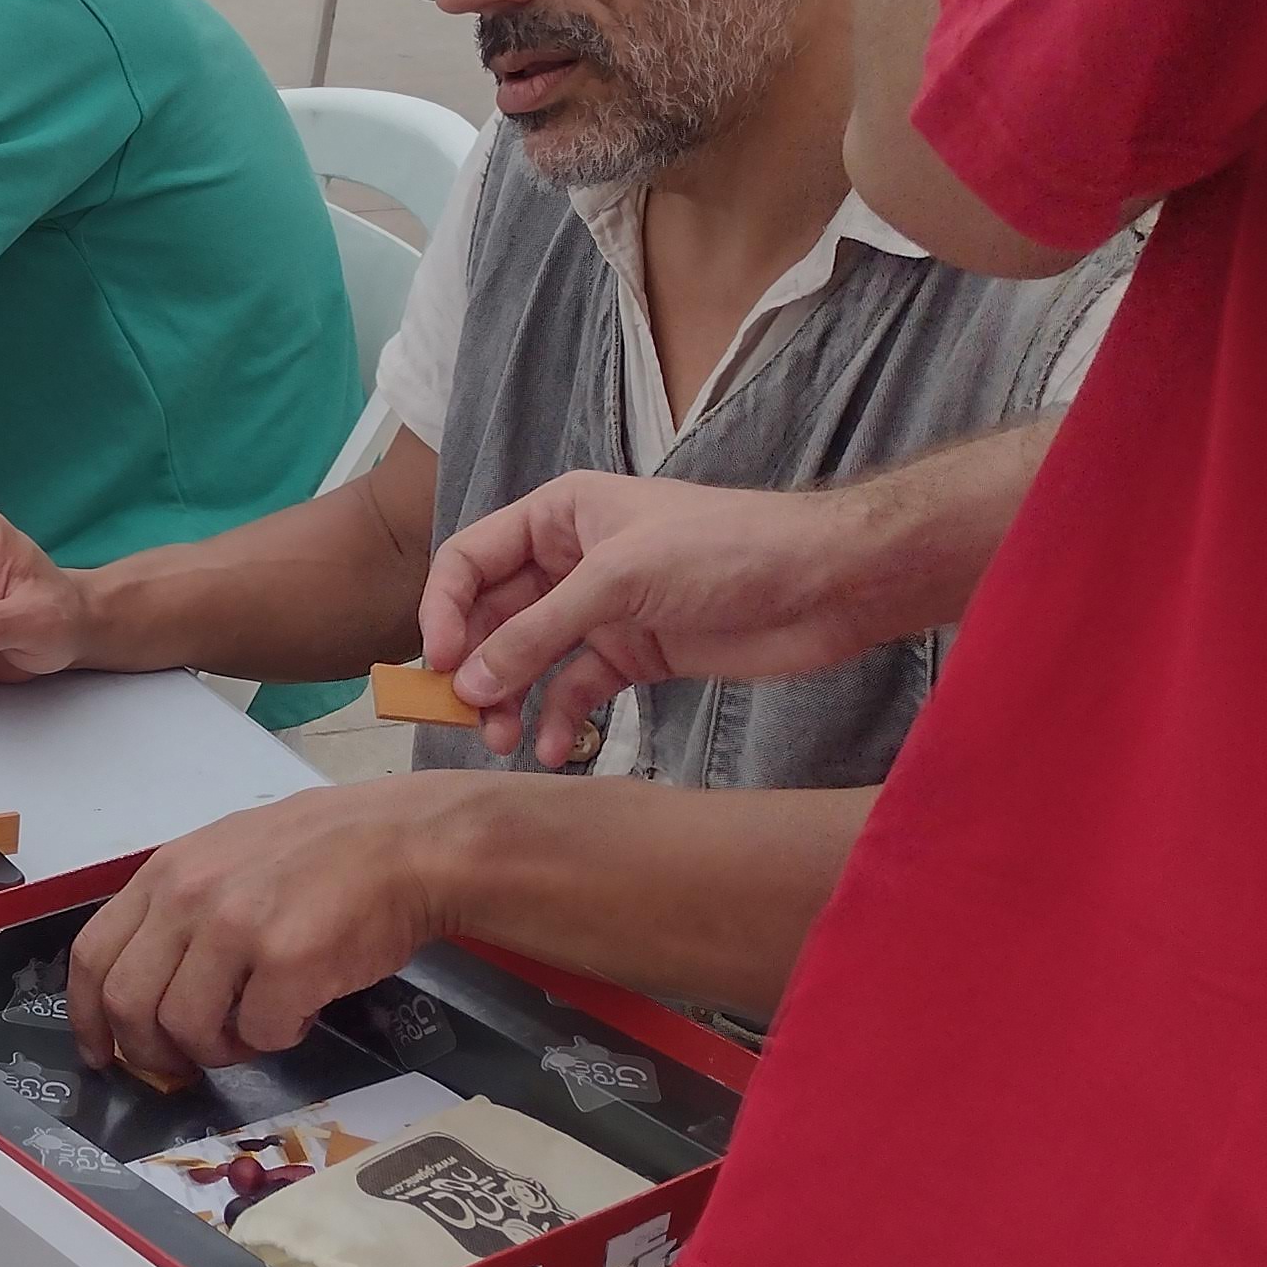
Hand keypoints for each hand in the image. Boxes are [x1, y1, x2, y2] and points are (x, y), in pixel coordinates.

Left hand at [67, 782, 461, 1081]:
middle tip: (185, 1061)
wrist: (409, 843)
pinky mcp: (288, 962)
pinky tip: (301, 1009)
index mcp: (167, 873)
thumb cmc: (326, 854)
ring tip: (255, 1028)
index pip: (92, 955)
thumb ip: (180, 910)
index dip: (87, 1016)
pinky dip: (279, 1038)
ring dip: (219, 1049)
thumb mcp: (228, 858)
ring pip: (186, 1029)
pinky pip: (260, 1035)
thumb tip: (147, 990)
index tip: (100, 1052)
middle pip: (128, 1003)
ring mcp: (236, 928)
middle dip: (150, 1050)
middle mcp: (190, 897)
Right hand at [420, 472, 890, 767]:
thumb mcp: (619, 582)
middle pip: (493, 618)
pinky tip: (557, 751)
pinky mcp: (634, 655)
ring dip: (510, 702)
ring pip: (529, 661)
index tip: (439, 664)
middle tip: (462, 717)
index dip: (444, 611)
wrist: (826, 584)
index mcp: (559, 515)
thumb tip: (467, 683)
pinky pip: (576, 692)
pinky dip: (561, 721)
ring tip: (501, 741)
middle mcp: (570, 561)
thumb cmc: (728, 550)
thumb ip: (538, 634)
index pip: (469, 560)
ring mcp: (602, 612)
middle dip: (475, 668)